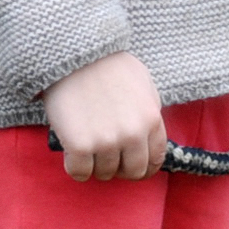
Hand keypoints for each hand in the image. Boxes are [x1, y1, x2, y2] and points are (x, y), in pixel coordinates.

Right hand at [46, 52, 165, 179]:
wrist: (75, 54)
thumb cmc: (109, 66)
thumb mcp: (144, 86)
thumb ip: (148, 113)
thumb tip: (147, 138)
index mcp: (151, 120)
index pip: (155, 159)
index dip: (144, 167)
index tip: (131, 165)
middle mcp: (133, 134)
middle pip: (132, 172)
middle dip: (120, 169)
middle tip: (107, 159)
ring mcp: (107, 142)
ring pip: (105, 174)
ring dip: (96, 166)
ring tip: (88, 149)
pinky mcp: (80, 145)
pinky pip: (80, 173)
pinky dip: (76, 168)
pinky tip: (73, 154)